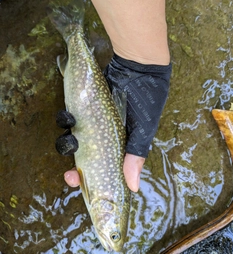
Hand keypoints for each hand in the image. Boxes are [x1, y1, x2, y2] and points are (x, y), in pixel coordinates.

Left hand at [56, 54, 170, 191]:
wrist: (138, 67)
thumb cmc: (145, 101)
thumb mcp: (142, 131)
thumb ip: (135, 156)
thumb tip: (134, 186)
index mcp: (117, 146)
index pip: (100, 167)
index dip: (86, 177)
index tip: (75, 181)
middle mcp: (102, 136)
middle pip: (82, 156)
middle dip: (73, 167)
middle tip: (69, 174)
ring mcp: (92, 121)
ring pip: (72, 137)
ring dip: (67, 140)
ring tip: (72, 136)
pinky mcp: (84, 106)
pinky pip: (69, 117)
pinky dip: (65, 119)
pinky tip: (68, 116)